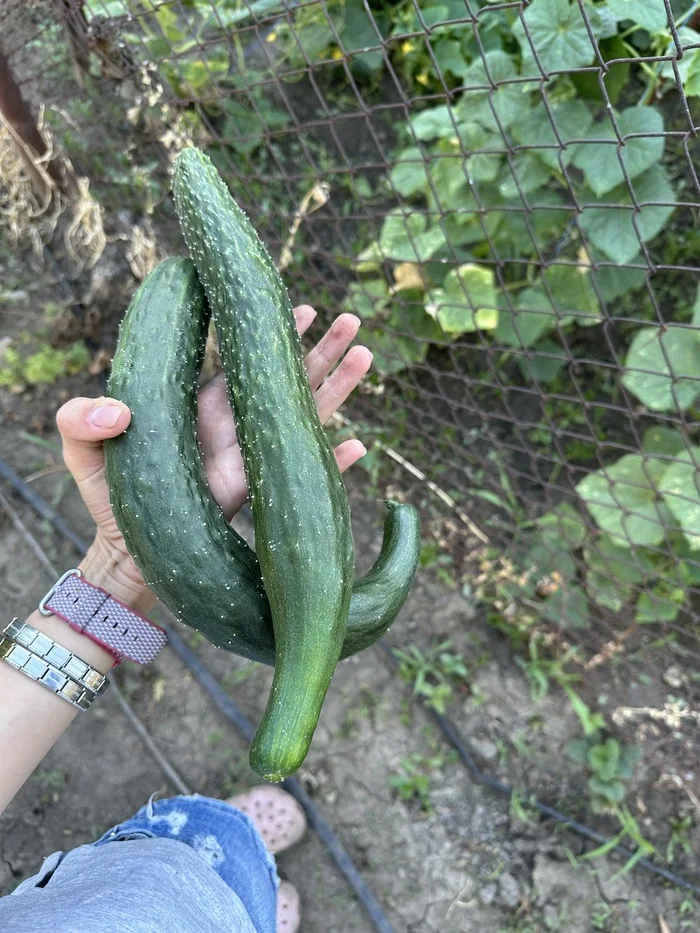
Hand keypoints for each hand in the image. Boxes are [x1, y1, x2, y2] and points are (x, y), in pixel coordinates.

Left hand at [56, 307, 370, 612]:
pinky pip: (302, 473)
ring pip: (304, 414)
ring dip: (337, 387)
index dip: (267, 330)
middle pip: (287, 378)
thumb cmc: (106, 494)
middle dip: (320, 348)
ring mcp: (252, 456)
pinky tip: (358, 446)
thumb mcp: (81, 447)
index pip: (243, 357)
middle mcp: (235, 423)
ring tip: (365, 353)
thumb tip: (120, 409)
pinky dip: (332, 463)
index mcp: (201, 402)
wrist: (127, 551)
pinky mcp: (260, 492)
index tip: (297, 306)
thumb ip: (81, 417)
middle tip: (349, 319)